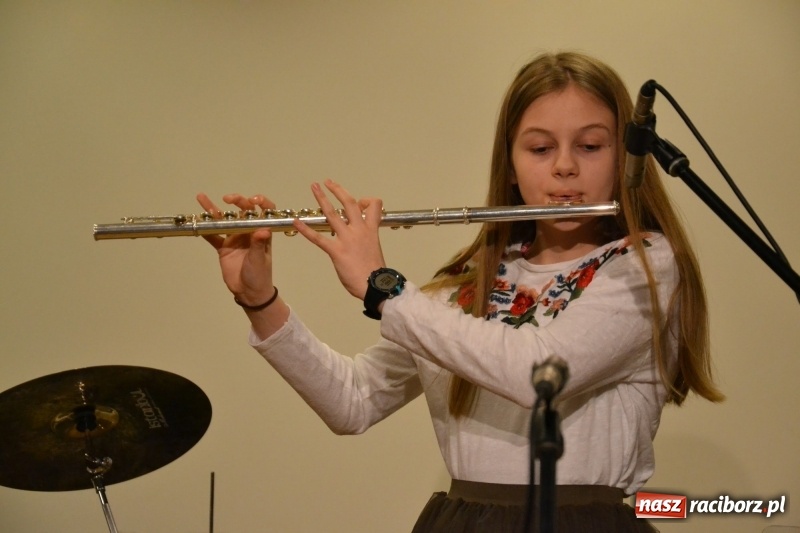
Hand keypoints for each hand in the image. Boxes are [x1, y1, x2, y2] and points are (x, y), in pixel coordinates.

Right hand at [196, 192, 276, 305]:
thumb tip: (263, 230)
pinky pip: (212, 235)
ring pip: (224, 220)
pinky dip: (205, 228)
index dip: (261, 202)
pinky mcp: (223, 247)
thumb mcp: (259, 259)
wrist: (249, 292)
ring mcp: (234, 237)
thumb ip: (259, 244)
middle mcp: (248, 231)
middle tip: (228, 199)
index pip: (265, 211)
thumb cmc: (260, 275)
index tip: (253, 200)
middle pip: (243, 211)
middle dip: (237, 201)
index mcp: (261, 231)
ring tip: (201, 198)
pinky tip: (197, 220)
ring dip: (213, 210)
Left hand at [293, 180, 385, 299]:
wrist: (376, 284)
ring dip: (322, 198)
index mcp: (371, 230)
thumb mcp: (375, 250)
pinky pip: (318, 238)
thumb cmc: (375, 272)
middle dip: (338, 190)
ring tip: (314, 187)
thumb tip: (359, 239)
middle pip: (349, 203)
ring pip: (333, 214)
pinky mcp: (336, 251)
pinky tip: (297, 222)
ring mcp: (347, 239)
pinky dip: (305, 229)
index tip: (362, 203)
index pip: (373, 207)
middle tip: (328, 182)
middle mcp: (359, 230)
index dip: (367, 201)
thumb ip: (366, 241)